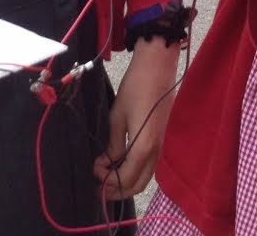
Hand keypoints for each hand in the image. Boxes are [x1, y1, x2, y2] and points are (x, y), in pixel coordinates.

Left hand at [95, 37, 179, 198]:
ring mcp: (162, 146)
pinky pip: (149, 164)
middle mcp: (156, 151)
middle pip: (138, 185)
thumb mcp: (117, 117)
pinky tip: (121, 162)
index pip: (126, 178)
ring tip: (107, 175)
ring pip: (145, 176)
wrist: (158, 67)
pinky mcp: (162, 139)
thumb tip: (106, 163)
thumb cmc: (135, 88)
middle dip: (118, 189)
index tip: (94, 170)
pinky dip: (135, 170)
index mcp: (144, 147)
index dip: (108, 181)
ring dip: (127, 181)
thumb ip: (113, 145)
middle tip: (99, 184)